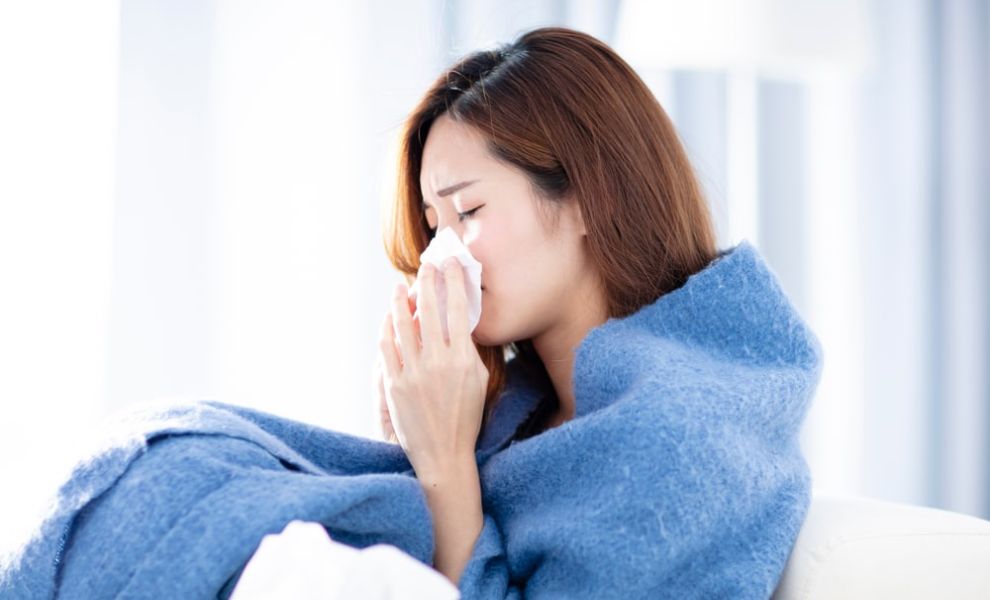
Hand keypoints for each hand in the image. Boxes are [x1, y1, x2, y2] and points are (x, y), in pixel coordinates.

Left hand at [377, 258, 488, 475]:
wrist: (443, 454)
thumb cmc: (466, 417)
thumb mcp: (478, 380)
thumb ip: (468, 349)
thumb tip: (458, 321)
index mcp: (463, 359)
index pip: (458, 309)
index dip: (454, 281)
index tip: (452, 264)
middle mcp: (437, 361)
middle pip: (430, 309)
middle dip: (427, 281)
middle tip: (426, 266)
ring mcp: (413, 372)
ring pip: (403, 324)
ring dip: (401, 300)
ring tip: (400, 287)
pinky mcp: (394, 384)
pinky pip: (386, 347)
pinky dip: (386, 328)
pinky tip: (388, 318)